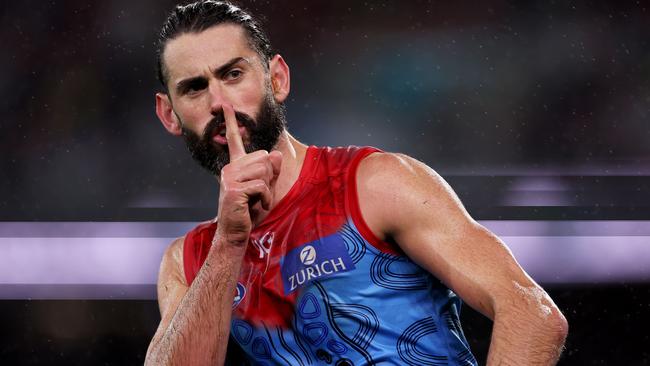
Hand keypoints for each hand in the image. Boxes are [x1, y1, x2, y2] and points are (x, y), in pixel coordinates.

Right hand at [216, 104, 281, 246]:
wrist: (235, 233)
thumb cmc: (249, 212)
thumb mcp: (265, 189)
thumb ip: (272, 171)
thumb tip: (276, 154)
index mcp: (235, 165)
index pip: (233, 140)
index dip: (231, 121)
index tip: (224, 104)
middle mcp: (230, 168)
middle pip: (263, 158)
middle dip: (269, 177)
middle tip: (259, 194)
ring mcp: (230, 177)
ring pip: (264, 171)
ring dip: (268, 189)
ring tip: (257, 201)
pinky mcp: (234, 189)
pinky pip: (262, 186)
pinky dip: (265, 198)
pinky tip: (257, 206)